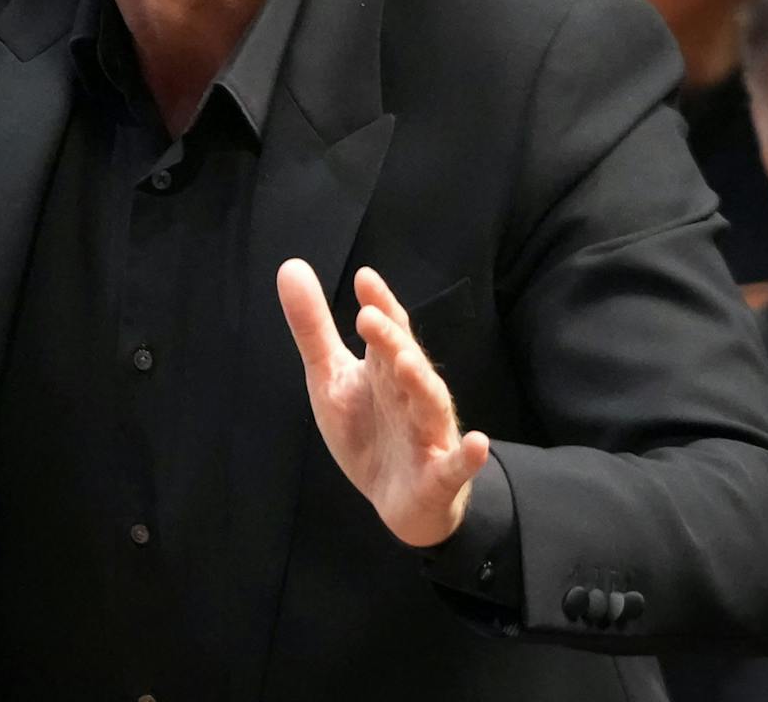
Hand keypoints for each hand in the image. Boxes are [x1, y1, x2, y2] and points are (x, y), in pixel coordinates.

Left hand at [277, 260, 488, 547]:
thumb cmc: (367, 429)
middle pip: (406, 362)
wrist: (396, 500)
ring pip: (429, 404)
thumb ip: (313, 328)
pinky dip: (467, 455)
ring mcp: (428, 433)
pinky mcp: (439, 475)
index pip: (387, 331)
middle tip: (369, 316)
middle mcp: (411, 394)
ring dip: (421, 384)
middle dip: (391, 341)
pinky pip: (456, 466)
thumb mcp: (330, 377)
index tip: (365, 278)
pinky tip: (477, 442)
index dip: (379, 305)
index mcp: (385, 369)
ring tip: (408, 363)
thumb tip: (290, 267)